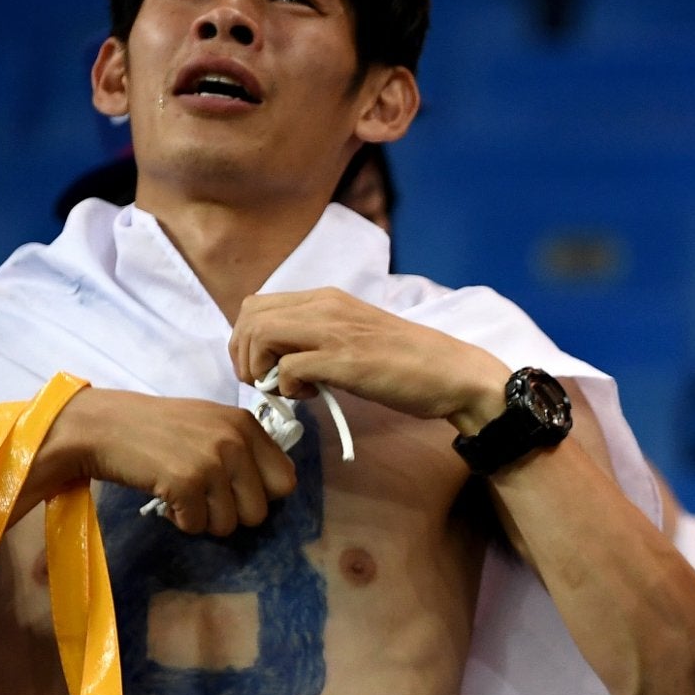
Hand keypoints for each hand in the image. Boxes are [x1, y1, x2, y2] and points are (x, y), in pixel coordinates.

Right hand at [38, 387, 295, 535]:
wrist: (102, 425)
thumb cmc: (156, 428)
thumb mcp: (211, 424)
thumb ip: (244, 448)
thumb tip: (275, 489)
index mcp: (247, 425)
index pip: (285, 481)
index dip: (260, 495)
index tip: (234, 491)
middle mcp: (235, 441)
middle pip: (260, 511)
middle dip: (231, 514)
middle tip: (204, 499)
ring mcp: (211, 462)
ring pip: (229, 524)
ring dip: (204, 519)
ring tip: (183, 495)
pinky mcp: (185, 483)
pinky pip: (197, 525)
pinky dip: (180, 520)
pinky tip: (166, 499)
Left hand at [228, 288, 510, 433]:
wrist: (452, 373)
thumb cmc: (408, 360)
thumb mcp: (355, 335)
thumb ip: (320, 338)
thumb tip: (283, 360)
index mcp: (327, 298)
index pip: (256, 305)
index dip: (245, 339)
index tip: (260, 367)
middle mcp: (325, 306)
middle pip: (250, 317)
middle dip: (242, 354)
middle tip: (260, 382)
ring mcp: (334, 330)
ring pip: (261, 334)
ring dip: (258, 368)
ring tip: (281, 389)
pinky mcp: (344, 360)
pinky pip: (288, 367)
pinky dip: (286, 386)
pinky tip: (308, 395)